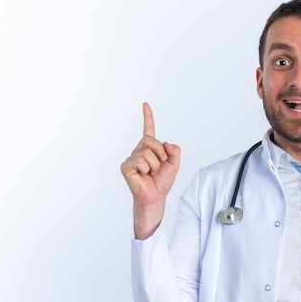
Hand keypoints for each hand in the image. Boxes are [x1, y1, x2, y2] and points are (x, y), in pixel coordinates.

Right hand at [120, 103, 180, 237]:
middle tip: (159, 166)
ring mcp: (131, 158)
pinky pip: (140, 160)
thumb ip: (174, 152)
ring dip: (155, 165)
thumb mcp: (174, 164)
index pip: (148, 130)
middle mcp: (139, 151)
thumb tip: (166, 144)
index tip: (145, 104)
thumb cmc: (162, 182)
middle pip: (150, 140)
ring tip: (151, 173)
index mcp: (150, 149)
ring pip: (147, 152)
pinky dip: (147, 169)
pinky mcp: (126, 166)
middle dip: (160, 153)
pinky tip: (143, 175)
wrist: (155, 197)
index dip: (147, 117)